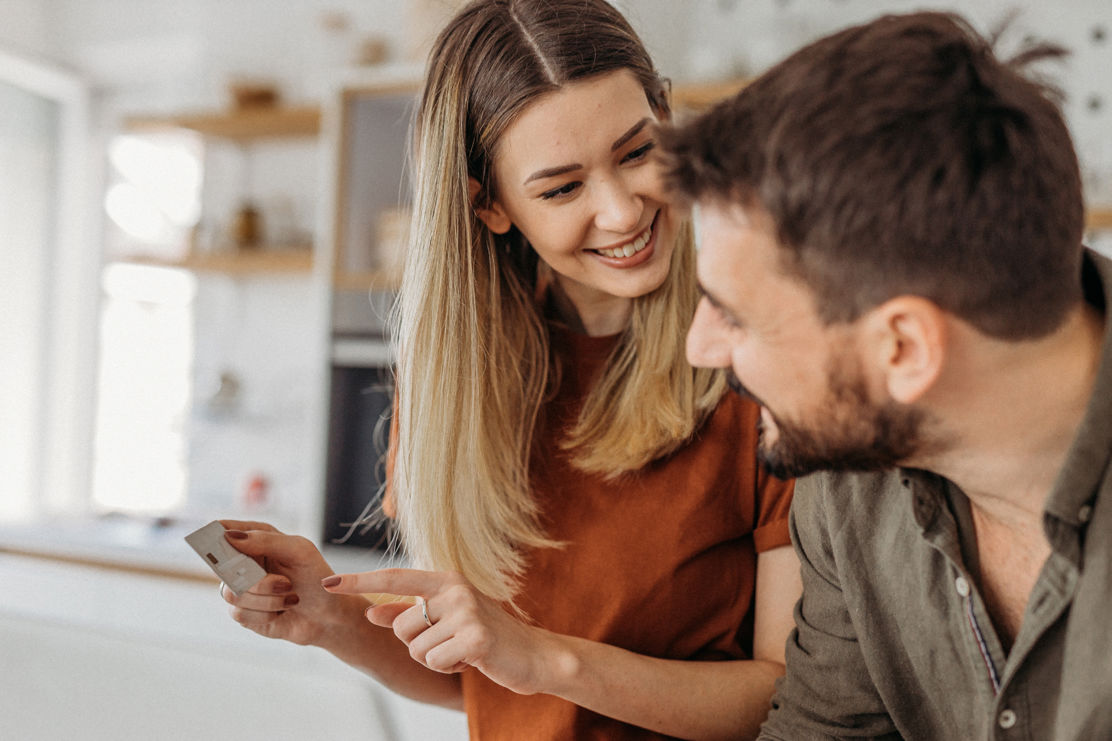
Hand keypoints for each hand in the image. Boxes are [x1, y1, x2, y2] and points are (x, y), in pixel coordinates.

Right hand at [217, 520, 362, 646]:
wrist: (328, 614)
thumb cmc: (316, 577)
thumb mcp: (299, 551)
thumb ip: (266, 540)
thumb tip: (230, 536)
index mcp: (257, 539)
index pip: (224, 529)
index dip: (215, 534)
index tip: (220, 539)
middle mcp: (245, 562)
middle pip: (222, 566)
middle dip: (257, 579)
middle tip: (285, 581)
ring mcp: (242, 588)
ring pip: (233, 593)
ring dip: (268, 598)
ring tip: (290, 596)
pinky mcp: (244, 613)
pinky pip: (239, 613)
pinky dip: (266, 614)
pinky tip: (282, 610)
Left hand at [322, 569, 566, 695]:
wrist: (532, 655)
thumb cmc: (484, 635)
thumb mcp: (446, 619)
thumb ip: (408, 613)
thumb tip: (370, 611)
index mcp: (446, 579)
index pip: (394, 576)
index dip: (360, 580)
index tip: (327, 582)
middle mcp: (455, 589)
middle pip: (402, 627)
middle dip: (419, 645)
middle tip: (450, 643)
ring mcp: (467, 612)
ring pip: (416, 649)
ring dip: (435, 660)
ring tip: (462, 651)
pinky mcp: (476, 638)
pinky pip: (436, 662)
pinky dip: (448, 669)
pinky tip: (470, 662)